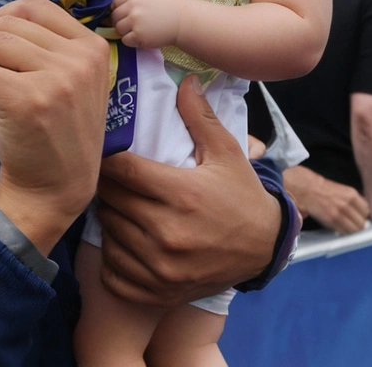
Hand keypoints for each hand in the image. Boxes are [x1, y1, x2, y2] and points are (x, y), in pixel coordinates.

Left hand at [0, 0, 110, 253]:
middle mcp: (81, 59)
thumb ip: (41, 48)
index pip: (39, 6)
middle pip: (13, 21)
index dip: (1, 13)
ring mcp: (59, 79)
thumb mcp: (67, 81)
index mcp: (93, 48)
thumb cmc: (55, 133)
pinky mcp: (30, 100)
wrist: (54, 188)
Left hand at [93, 76, 281, 306]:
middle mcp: (167, 233)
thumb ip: (200, 118)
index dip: (109, 159)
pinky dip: (113, 257)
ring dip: (109, 218)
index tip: (107, 154)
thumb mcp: (227, 154)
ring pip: (108, 233)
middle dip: (107, 186)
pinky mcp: (156, 291)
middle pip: (109, 201)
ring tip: (120, 206)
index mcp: (182, 194)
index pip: (122, 171)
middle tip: (112, 179)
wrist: (264, 251)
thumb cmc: (242, 197)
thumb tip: (184, 80)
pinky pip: (112, 271)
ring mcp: (160, 267)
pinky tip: (125, 241)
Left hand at [111, 0, 184, 49]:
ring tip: (138, 29)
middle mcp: (133, 4)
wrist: (182, 19)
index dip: (118, 9)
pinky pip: (125, 40)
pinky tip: (142, 36)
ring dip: (125, 31)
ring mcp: (135, 20)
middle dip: (121, 21)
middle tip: (133, 23)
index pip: (114, 2)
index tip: (125, 13)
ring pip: (118, 28)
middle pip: (114, 16)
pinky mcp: (139, 35)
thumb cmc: (166, 3)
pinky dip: (132, 40)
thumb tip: (112, 4)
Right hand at [283, 165, 368, 234]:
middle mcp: (347, 204)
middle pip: (362, 222)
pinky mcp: (331, 220)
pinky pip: (344, 231)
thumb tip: (364, 211)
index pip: (368, 211)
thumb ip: (355, 201)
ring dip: (352, 229)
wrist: (307, 190)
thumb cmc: (324, 190)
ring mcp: (339, 213)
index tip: (361, 217)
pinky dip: (343, 231)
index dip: (364, 215)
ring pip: (355, 229)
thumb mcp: (344, 191)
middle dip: (359, 224)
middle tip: (353, 223)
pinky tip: (340, 227)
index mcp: (352, 194)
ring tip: (346, 226)